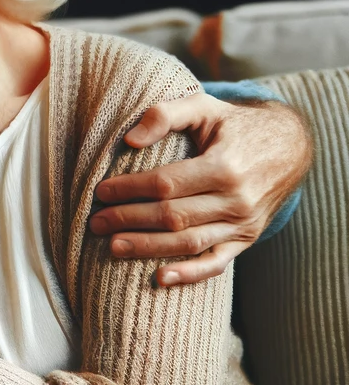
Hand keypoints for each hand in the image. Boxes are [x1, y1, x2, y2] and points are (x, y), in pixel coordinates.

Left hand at [91, 93, 310, 285]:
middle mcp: (237, 200)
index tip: (101, 191)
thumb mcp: (204, 107)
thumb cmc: (234, 126)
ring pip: (189, 242)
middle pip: (173, 216)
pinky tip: (160, 277)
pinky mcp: (246, 239)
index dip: (130, 189)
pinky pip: (216, 263)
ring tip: (112, 246)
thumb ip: (166, 114)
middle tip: (96, 222)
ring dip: (147, 247)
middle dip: (129, 220)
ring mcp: (243, 224)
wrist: (288, 148)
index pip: (166, 183)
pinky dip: (189, 274)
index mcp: (225, 166)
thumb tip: (130, 140)